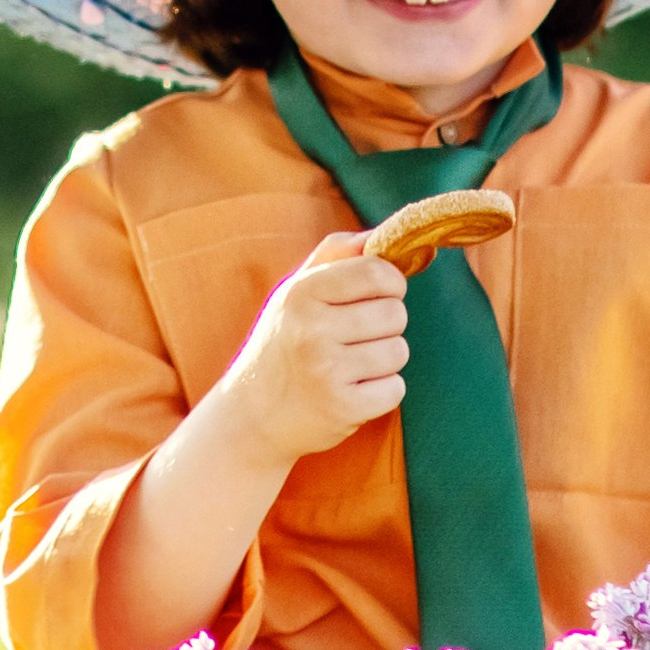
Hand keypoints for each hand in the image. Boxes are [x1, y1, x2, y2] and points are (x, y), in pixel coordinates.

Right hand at [217, 233, 408, 466]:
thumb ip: (341, 253)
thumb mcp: (297, 289)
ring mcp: (326, 371)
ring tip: (351, 365)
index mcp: (302, 293)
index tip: (380, 295)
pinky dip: (382, 392)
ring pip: (399, 351)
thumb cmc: (285, 341)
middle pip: (395, 314)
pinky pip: (395, 389)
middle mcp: (311, 330)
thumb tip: (396, 234)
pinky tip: (352, 390)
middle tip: (355, 337)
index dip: (391, 284)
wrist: (251, 415)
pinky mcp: (342, 408)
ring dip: (384, 360)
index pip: (377, 273)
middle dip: (386, 325)